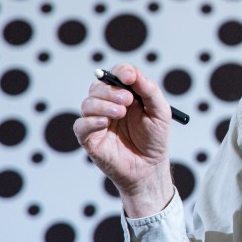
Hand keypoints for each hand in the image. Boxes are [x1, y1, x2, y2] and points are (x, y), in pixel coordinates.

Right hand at [74, 63, 173, 216]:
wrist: (150, 169)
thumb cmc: (155, 139)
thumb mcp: (161, 112)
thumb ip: (150, 91)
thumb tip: (134, 74)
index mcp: (126, 95)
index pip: (116, 75)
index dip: (121, 72)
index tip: (129, 77)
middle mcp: (108, 105)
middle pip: (98, 86)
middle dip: (111, 90)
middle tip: (127, 101)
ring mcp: (97, 121)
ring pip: (87, 103)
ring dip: (103, 104)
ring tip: (121, 113)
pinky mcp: (89, 139)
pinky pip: (80, 125)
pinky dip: (91, 121)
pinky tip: (104, 122)